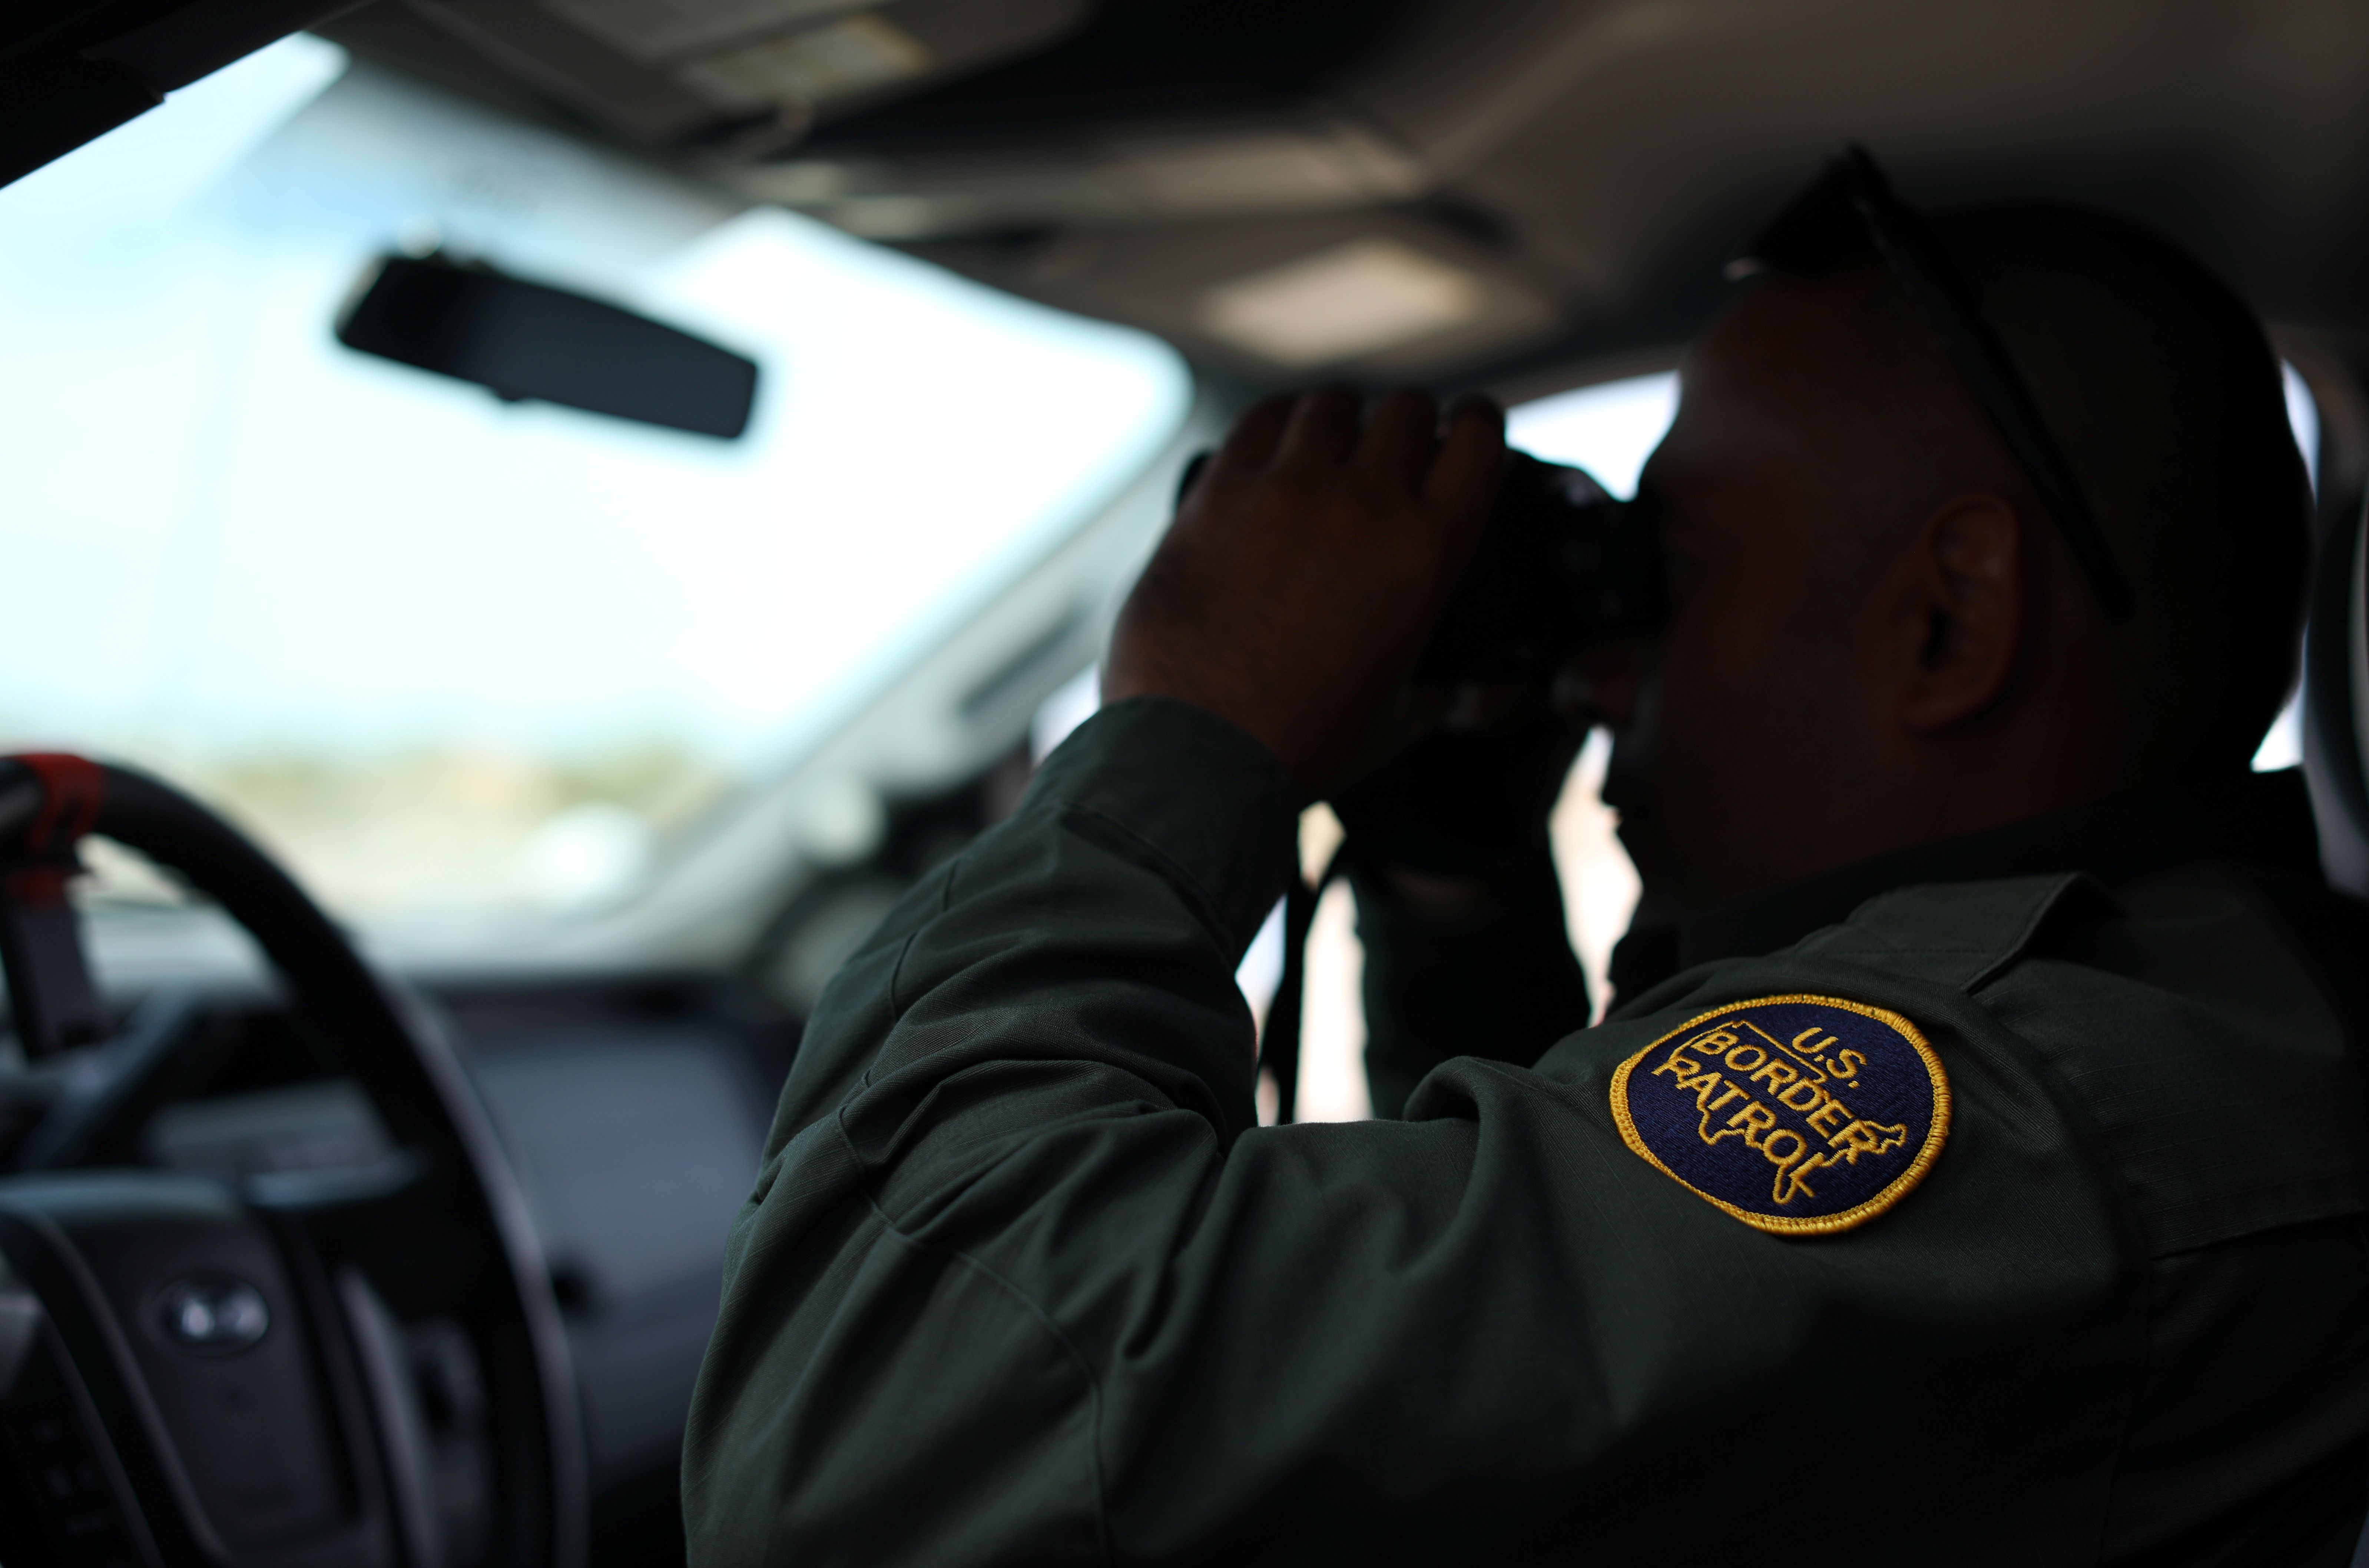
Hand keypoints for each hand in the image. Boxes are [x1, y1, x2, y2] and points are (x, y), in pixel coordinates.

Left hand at [1105, 389, 1504, 797]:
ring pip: (1331, 404)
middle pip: (1405, 407)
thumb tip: (1513, 701)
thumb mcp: (1404, 720)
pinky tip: (1278, 444)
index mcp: (1426, 550)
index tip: (1462, 433)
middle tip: (1393, 451)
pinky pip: (1259, 421)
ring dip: (1340, 420)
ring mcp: (1286, 491)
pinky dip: (1277, 423)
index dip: (1473, 426)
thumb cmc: (1305, 744)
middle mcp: (1363, 503)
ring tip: (1332, 447)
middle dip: (1405, 424)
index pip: (1476, 437)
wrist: (1199, 754)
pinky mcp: (1218, 493)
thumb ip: (1460, 695)